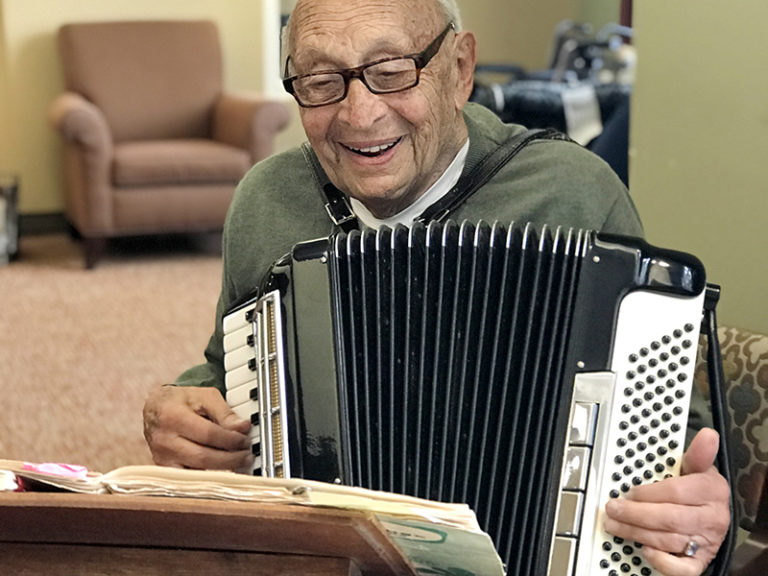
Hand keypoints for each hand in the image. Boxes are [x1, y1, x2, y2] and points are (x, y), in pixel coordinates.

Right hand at [143, 384, 252, 469]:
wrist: (154, 408)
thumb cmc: (180, 401)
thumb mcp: (204, 396)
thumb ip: (224, 412)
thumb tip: (242, 428)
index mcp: (173, 416)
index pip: (208, 434)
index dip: (231, 439)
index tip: (245, 439)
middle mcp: (164, 440)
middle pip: (203, 457)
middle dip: (230, 458)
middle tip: (247, 454)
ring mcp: (162, 458)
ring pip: (197, 472)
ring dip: (222, 470)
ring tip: (239, 461)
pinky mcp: (165, 469)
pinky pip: (189, 479)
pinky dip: (209, 477)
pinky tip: (223, 470)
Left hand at [603, 428, 729, 575]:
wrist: (715, 515)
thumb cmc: (700, 489)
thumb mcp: (698, 467)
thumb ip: (696, 453)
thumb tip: (707, 435)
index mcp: (710, 491)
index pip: (676, 492)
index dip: (648, 492)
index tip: (630, 491)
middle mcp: (711, 518)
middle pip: (668, 518)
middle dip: (635, 514)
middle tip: (612, 509)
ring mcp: (705, 541)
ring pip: (667, 540)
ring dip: (636, 533)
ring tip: (614, 525)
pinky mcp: (699, 561)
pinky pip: (681, 568)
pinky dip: (661, 561)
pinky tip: (645, 550)